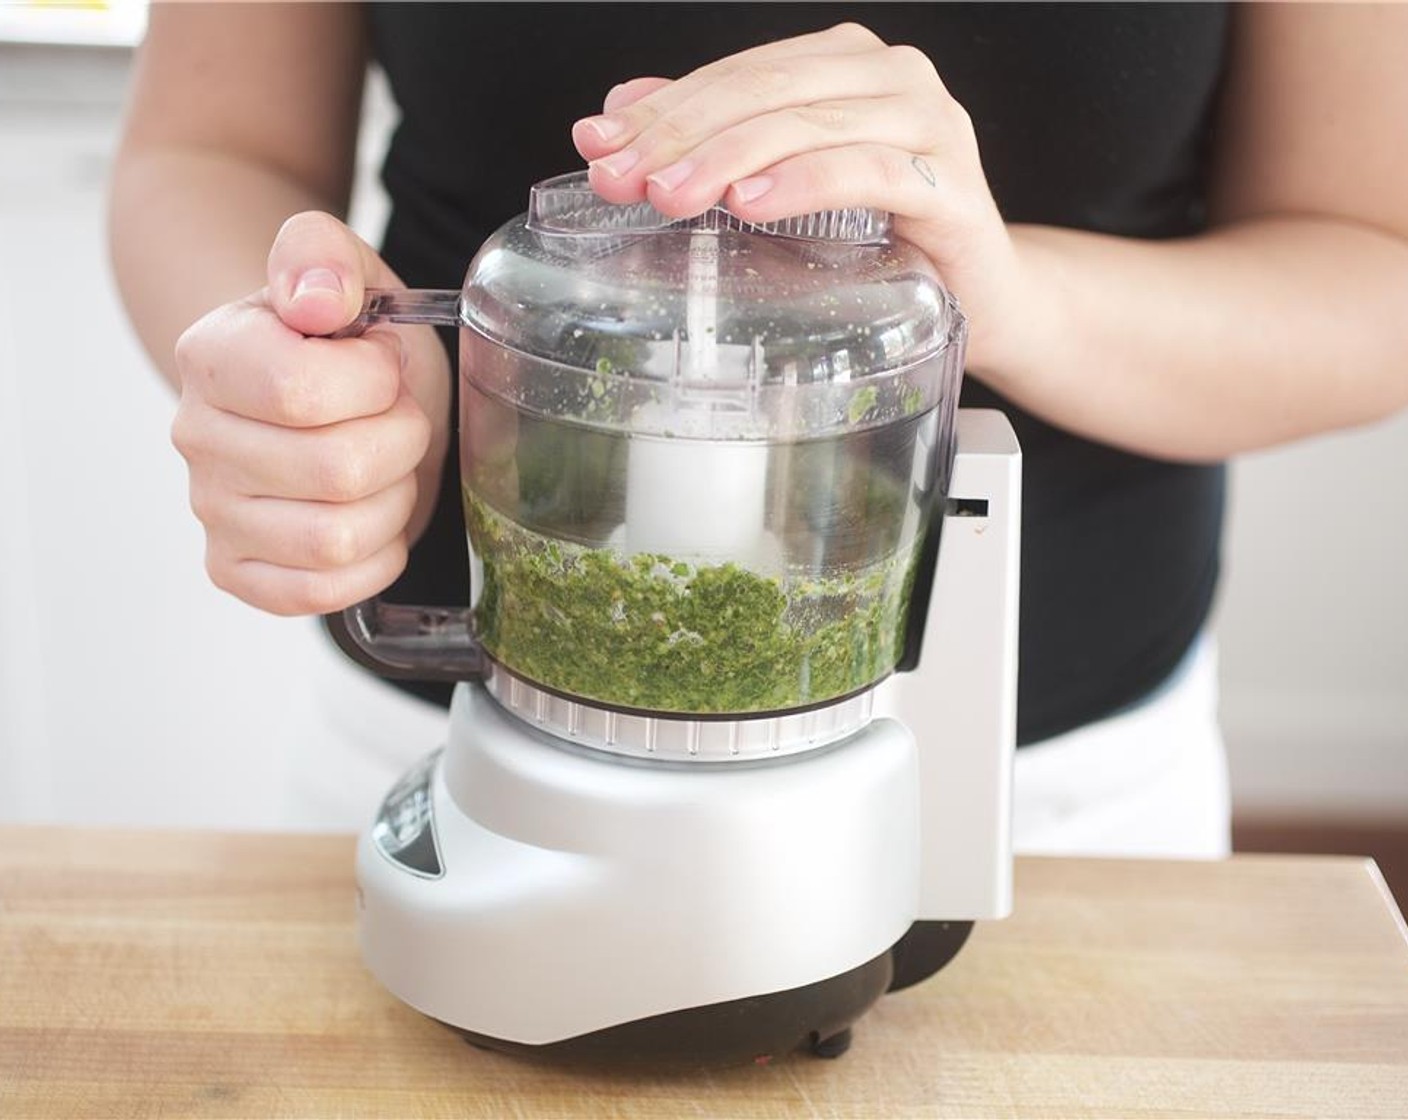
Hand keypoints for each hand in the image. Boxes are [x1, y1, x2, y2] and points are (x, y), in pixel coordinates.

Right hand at [171, 212, 451, 614]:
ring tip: (386, 466)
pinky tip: (374, 517)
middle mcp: (197, 437)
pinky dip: (374, 560)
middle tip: (396, 419)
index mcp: (213, 355)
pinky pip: (322, 593)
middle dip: (400, 442)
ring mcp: (212, 512)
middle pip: (337, 471)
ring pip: (338, 539)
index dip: (376, 381)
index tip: (383, 364)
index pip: (301, 390)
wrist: (329, 398)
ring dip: (392, 501)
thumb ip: (324, 256)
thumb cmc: (347, 344)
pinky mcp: (237, 571)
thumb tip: (316, 296)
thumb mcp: (352, 277)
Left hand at [570, 22, 1036, 376]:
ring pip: (809, 122)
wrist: (985, 295)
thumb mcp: (787, 188)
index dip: (661, 109)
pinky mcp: (951, 183)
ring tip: (671, 196)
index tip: (598, 148)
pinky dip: (806, 183)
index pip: (736, 72)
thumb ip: (716, 142)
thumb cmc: (887, 241)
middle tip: (623, 178)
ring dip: (730, 158)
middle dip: (682, 135)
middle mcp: (889, 76)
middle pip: (765, 90)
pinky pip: (870, 171)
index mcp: (844, 65)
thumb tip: (618, 114)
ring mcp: (927, 122)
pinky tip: (753, 204)